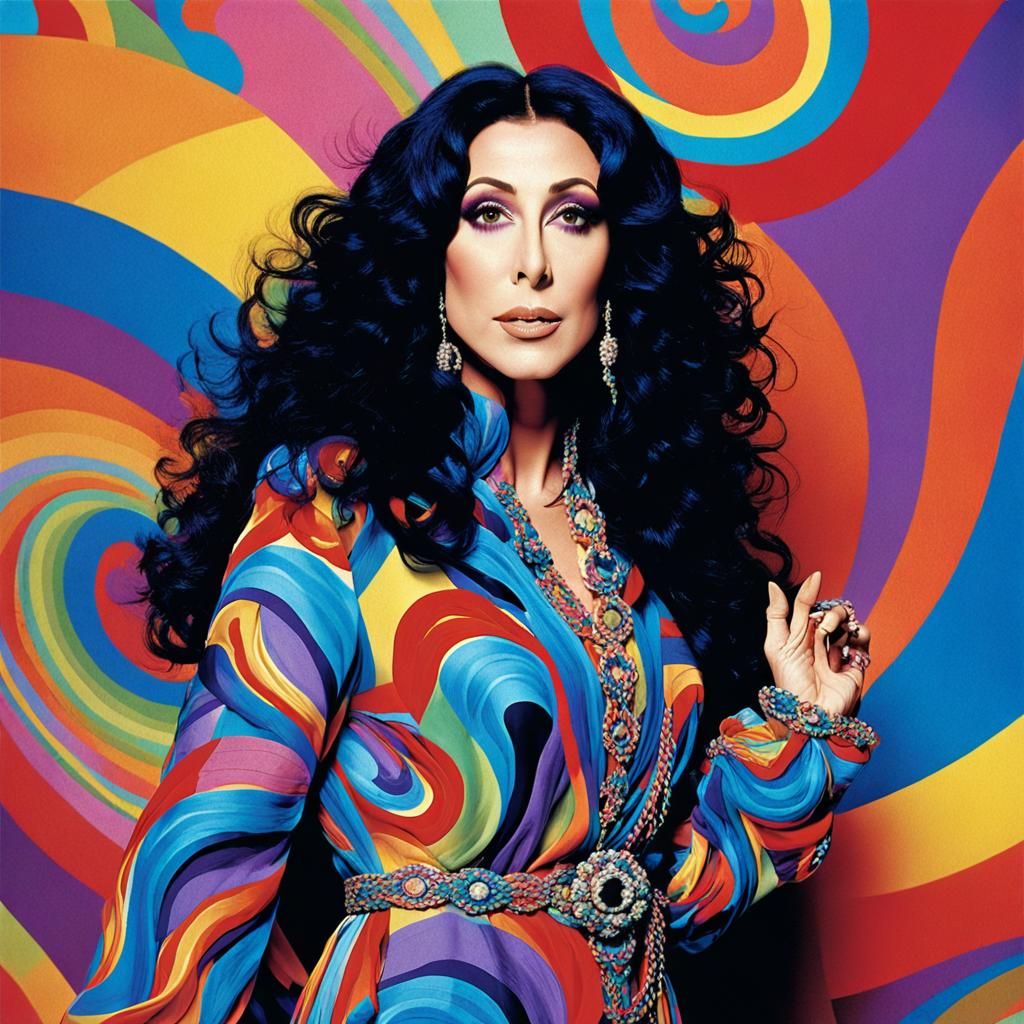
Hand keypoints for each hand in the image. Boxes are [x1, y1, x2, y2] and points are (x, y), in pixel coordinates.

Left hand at [763, 571, 870, 717]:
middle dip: (828, 613)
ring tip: (835, 636)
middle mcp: (819, 641)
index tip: (818, 576)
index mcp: (798, 635)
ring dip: (842, 622)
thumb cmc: (789, 681)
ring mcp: (838, 650)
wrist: (811, 711)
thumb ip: (777, 614)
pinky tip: (853, 636)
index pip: (806, 606)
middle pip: (829, 611)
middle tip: (822, 627)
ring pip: (847, 621)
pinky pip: (863, 638)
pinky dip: (860, 632)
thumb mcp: (776, 646)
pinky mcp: (856, 662)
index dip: (810, 591)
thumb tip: (773, 585)